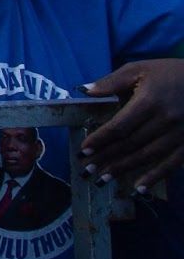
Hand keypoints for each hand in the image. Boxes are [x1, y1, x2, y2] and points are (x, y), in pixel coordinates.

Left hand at [80, 60, 183, 191]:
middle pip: (130, 144)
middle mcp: (165, 121)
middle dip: (106, 157)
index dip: (100, 140)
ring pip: (147, 156)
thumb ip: (112, 81)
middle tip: (87, 168)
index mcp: (149, 101)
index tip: (84, 149)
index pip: (119, 126)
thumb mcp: (140, 69)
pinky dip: (155, 177)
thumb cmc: (170, 73)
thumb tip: (86, 91)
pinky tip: (139, 189)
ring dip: (124, 169)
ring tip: (104, 178)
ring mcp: (180, 134)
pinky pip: (171, 164)